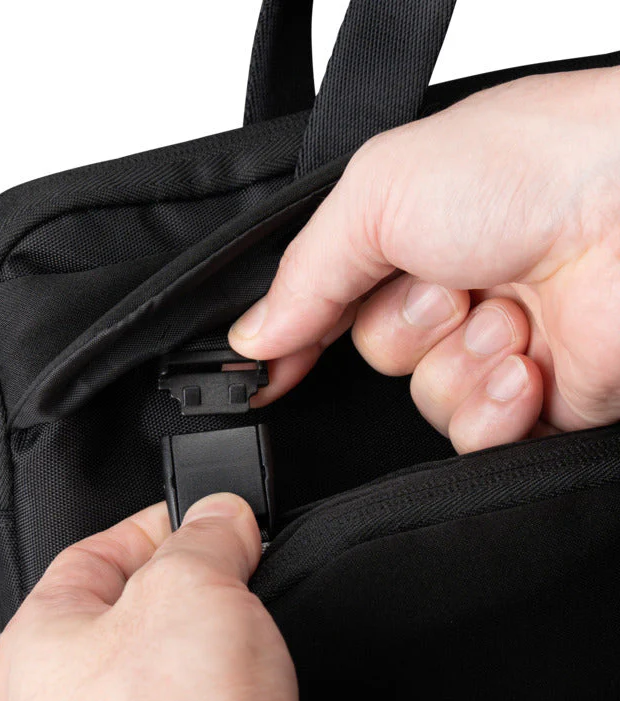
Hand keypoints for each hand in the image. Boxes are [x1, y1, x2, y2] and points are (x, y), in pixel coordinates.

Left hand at [0, 494, 316, 700]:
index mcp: (36, 645)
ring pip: (158, 672)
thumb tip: (222, 515)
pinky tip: (245, 700)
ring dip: (205, 648)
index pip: (92, 554)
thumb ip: (207, 535)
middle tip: (233, 573)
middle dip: (186, 587)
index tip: (205, 519)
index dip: (156, 525)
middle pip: (126, 613)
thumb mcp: (192, 587)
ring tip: (245, 641)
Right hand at [229, 67, 619, 452]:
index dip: (295, 343)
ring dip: (458, 365)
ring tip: (507, 318)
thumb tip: (252, 335)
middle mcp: (452, 292)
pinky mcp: (540, 400)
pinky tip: (528, 368)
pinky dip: (496, 411)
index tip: (263, 375)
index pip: (329, 307)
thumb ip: (305, 274)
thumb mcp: (377, 195)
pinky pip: (477, 440)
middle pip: (375, 357)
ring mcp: (497, 347)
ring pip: (426, 402)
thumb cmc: (528, 168)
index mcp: (410, 239)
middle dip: (404, 330)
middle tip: (449, 288)